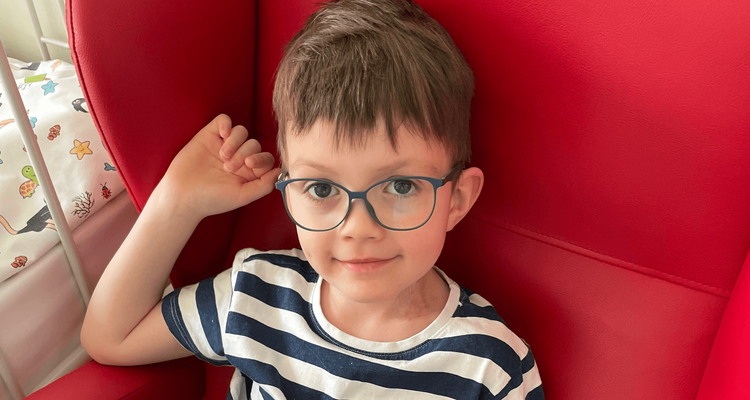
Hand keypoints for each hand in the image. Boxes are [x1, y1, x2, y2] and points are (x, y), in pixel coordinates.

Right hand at [155, 114, 281, 220]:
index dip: (262, 158)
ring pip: (241, 131)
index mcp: (249, 172)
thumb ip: (264, 185)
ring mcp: (224, 145)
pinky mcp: (209, 136)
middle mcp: (238, 157)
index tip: (250, 165)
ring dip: (236, 142)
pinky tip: (222, 135)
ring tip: (223, 157)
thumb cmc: (212, 199)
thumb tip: (280, 171)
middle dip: (245, 154)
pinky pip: (224, 120)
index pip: (266, 158)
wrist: (182, 195)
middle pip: (254, 144)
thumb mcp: (242, 196)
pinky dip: (227, 124)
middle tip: (229, 167)